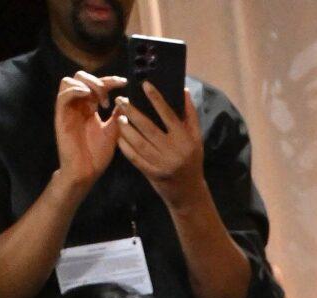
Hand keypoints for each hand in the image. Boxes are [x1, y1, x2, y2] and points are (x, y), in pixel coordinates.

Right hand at [53, 72, 122, 195]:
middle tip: (108, 98)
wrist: (85, 172)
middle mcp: (78, 105)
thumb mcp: (112, 133)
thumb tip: (125, 100)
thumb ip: (117, 117)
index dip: (110, 80)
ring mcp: (68, 109)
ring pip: (69, 81)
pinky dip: (75, 90)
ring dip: (86, 84)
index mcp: (89, 107)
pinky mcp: (61, 115)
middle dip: (97, 81)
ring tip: (99, 99)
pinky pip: (63, 95)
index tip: (124, 82)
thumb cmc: (96, 155)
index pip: (97, 85)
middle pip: (81, 77)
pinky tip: (87, 95)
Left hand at [116, 87, 205, 209]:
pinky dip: (125, 147)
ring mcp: (161, 164)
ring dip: (126, 128)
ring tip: (118, 116)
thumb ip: (191, 115)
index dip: (156, 99)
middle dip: (132, 112)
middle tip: (121, 100)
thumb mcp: (197, 139)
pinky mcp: (152, 174)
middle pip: (148, 127)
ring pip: (139, 142)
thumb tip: (184, 91)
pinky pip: (135, 158)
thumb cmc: (192, 161)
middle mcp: (173, 152)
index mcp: (185, 140)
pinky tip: (119, 136)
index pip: (168, 115)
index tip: (145, 85)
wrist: (189, 193)